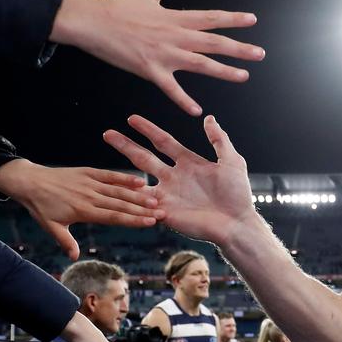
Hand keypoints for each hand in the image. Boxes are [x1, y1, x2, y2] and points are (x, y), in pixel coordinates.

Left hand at [0, 159, 159, 259]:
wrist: (29, 181)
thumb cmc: (41, 206)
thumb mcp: (51, 226)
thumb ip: (65, 241)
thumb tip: (75, 257)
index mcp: (84, 211)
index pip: (114, 217)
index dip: (134, 220)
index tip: (151, 222)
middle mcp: (90, 196)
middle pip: (121, 204)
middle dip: (143, 209)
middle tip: (163, 213)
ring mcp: (90, 183)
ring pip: (118, 190)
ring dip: (138, 195)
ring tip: (156, 201)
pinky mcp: (88, 172)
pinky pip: (109, 175)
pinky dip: (125, 178)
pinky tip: (140, 181)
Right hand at [49, 0, 263, 115]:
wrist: (90, 21)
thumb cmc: (116, 7)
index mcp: (174, 18)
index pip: (211, 18)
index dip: (233, 19)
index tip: (252, 20)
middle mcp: (174, 36)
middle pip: (213, 43)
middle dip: (239, 48)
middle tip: (260, 53)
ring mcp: (164, 54)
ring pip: (200, 64)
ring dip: (223, 71)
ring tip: (243, 76)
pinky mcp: (149, 70)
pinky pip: (170, 89)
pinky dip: (183, 100)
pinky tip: (196, 110)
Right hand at [104, 115, 255, 246]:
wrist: (236, 223)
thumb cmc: (237, 194)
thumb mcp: (231, 162)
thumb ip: (219, 140)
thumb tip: (209, 118)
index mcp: (189, 163)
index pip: (163, 142)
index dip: (148, 130)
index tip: (132, 118)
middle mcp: (174, 177)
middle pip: (144, 157)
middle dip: (125, 145)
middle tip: (107, 133)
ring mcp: (168, 194)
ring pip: (138, 179)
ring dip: (121, 168)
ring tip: (103, 164)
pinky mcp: (165, 212)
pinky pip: (142, 203)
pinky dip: (131, 195)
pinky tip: (113, 188)